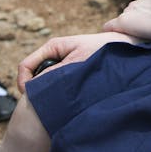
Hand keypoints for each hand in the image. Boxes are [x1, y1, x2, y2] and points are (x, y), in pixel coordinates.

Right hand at [16, 31, 135, 92]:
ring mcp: (64, 63)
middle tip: (49, 104)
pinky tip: (71, 98)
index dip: (25, 84)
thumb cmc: (103, 52)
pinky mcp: (72, 71)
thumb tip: (34, 89)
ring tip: (64, 100)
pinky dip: (61, 91)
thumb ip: (54, 75)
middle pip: (35, 76)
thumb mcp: (75, 64)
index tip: (30, 99)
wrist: (126, 47)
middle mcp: (56, 54)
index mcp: (53, 47)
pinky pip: (58, 83)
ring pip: (46, 81)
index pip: (26, 66)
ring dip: (51, 92)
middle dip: (38, 90)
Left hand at [104, 0, 150, 46]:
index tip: (149, 26)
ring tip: (132, 38)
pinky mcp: (124, 22)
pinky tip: (109, 36)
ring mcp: (130, 12)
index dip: (144, 18)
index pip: (140, 9)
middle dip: (134, 22)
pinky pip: (110, 26)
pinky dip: (110, 30)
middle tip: (143, 33)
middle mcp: (137, 2)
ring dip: (126, 28)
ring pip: (123, 20)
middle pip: (130, 14)